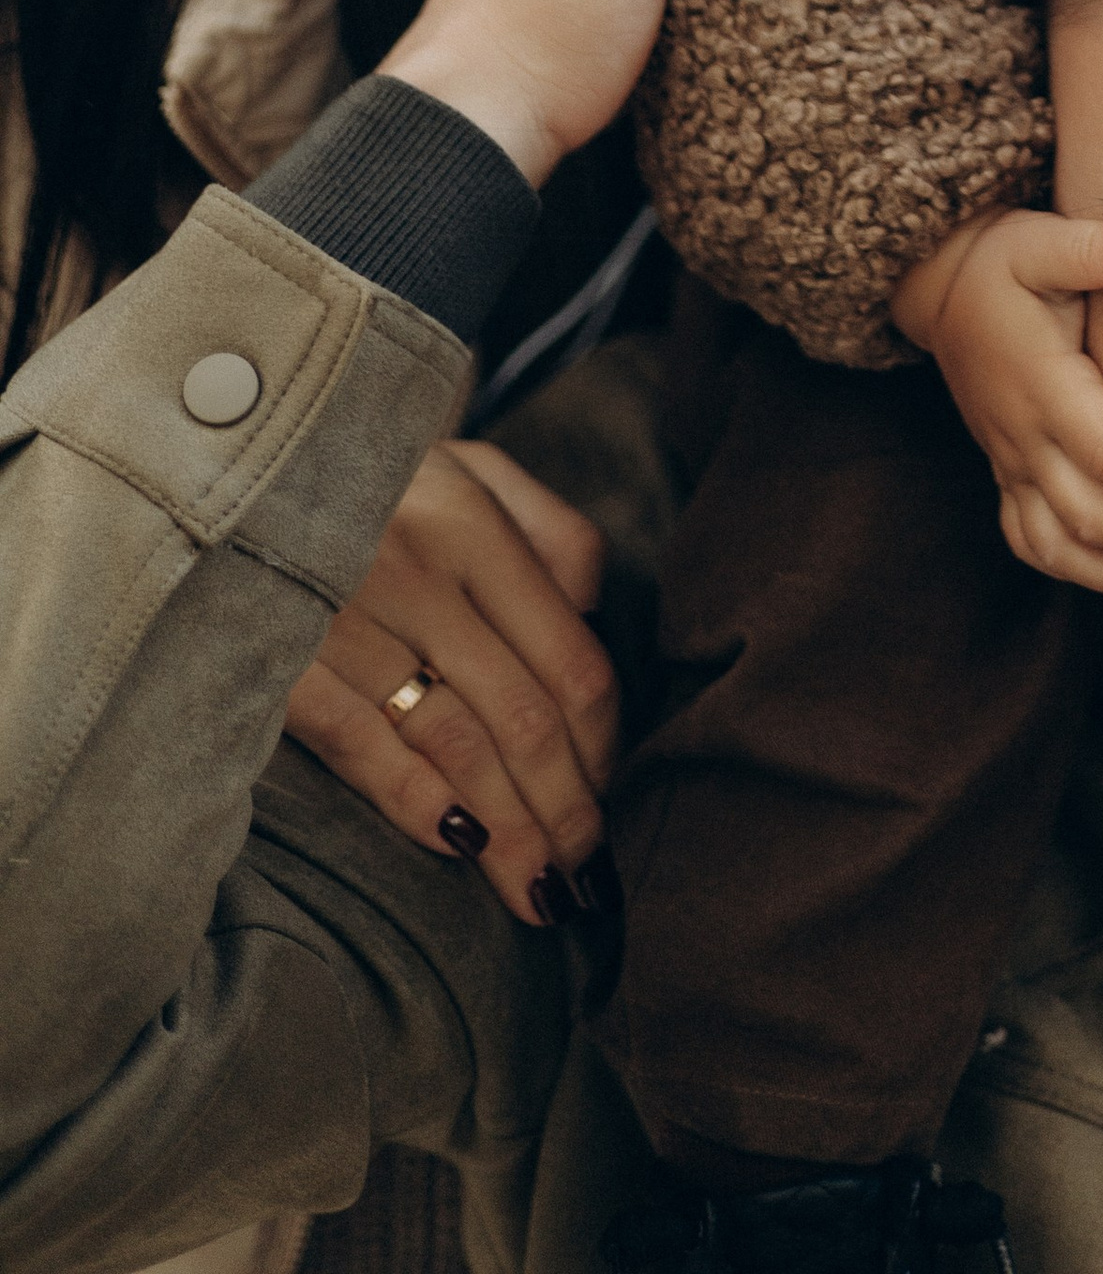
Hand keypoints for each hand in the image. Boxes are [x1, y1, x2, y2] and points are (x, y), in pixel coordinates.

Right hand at [283, 439, 619, 924]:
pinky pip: (359, 745)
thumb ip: (551, 536)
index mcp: (474, 520)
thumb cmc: (381, 479)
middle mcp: (416, 565)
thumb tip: (595, 623)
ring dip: (507, 833)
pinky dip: (414, 801)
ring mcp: (344, 614)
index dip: (601, 746)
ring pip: (453, 743)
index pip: (570, 659)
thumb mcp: (474, 472)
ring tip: (538, 893)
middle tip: (584, 879)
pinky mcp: (278, 660)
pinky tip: (458, 846)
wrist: (233, 470)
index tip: (609, 800)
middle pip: (522, 716)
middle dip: (564, 812)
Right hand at [894, 210, 1102, 595]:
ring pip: (1061, 549)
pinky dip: (1082, 568)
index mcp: (1042, 387)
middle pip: (1091, 517)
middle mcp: (1024, 439)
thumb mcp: (1042, 240)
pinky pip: (1035, 545)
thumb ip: (1094, 247)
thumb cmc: (1003, 263)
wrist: (940, 287)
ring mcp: (1012, 464)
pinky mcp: (1008, 475)